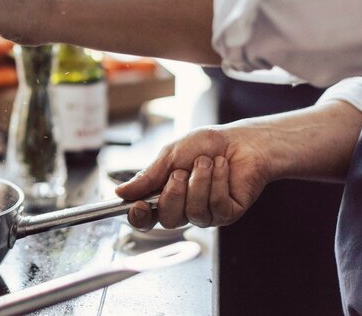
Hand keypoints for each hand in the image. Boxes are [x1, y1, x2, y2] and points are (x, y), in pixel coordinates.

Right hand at [116, 126, 273, 229]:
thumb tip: (121, 192)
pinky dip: (218, 181)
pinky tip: (222, 168)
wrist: (240, 140)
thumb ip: (148, 176)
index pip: (146, 218)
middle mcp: (184, 209)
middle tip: (182, 171)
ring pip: (194, 212)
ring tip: (207, 162)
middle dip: (174, 192)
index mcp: (165, 195)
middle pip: (168, 220)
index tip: (139, 205)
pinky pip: (216, 205)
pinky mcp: (228, 213)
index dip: (139, 217)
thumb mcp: (170, 155)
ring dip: (199, 180)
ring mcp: (207, 214)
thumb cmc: (206, 145)